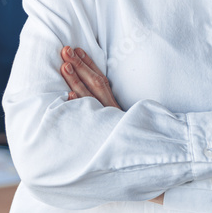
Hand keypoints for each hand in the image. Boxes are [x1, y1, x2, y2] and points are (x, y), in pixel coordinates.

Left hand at [59, 47, 164, 201]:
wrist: (147, 162)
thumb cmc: (130, 140)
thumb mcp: (118, 120)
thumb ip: (107, 107)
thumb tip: (84, 94)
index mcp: (114, 105)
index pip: (100, 80)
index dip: (88, 64)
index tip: (76, 50)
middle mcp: (111, 111)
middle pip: (94, 84)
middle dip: (79, 67)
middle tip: (65, 50)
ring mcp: (107, 122)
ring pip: (89, 98)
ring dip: (75, 81)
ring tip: (64, 66)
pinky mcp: (104, 134)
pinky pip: (90, 120)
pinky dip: (79, 107)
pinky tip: (68, 98)